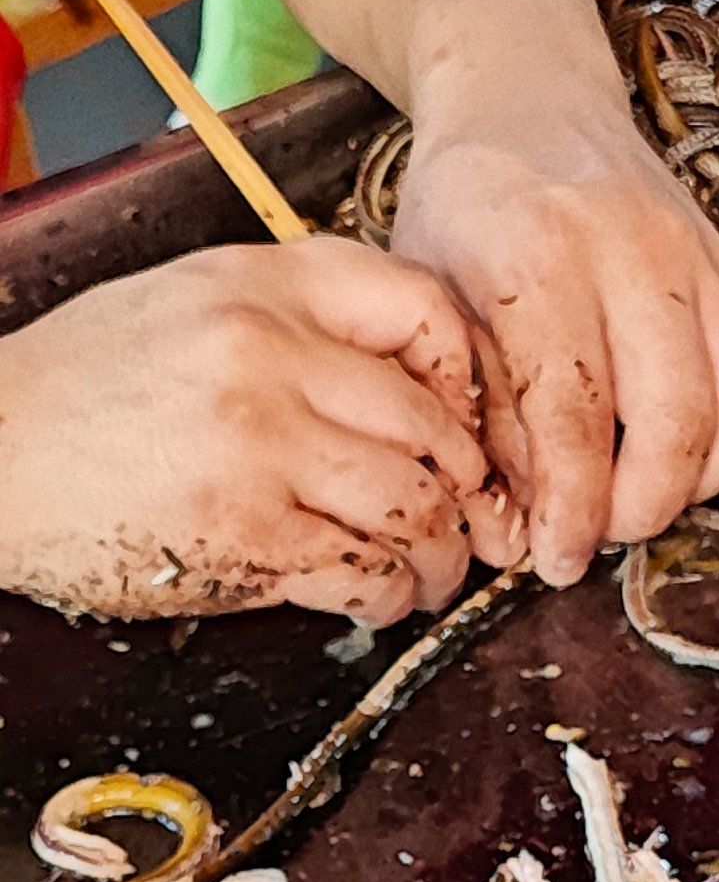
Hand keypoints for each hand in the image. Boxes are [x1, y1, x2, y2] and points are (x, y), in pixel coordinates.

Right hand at [0, 237, 519, 621]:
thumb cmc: (87, 388)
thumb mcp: (188, 305)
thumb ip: (293, 323)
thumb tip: (411, 385)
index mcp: (260, 284)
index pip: (421, 309)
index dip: (469, 380)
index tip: (467, 429)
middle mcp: (268, 352)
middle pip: (432, 425)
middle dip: (467, 490)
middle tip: (468, 523)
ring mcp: (259, 443)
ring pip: (414, 506)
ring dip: (439, 557)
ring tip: (429, 573)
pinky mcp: (245, 530)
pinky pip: (366, 571)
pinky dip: (390, 596)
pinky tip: (380, 598)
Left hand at [393, 79, 718, 588]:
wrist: (527, 94)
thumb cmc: (465, 206)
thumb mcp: (429, 296)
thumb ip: (470, 407)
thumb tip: (511, 525)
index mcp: (536, 251)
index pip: (574, 414)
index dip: (571, 507)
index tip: (553, 560)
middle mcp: (631, 249)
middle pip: (670, 421)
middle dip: (636, 508)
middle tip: (596, 537)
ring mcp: (695, 256)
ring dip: (692, 485)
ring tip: (636, 504)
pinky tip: (681, 464)